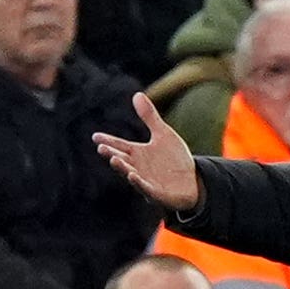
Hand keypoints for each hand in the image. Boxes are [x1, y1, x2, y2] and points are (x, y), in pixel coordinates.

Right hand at [93, 93, 200, 212]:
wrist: (193, 181)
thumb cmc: (175, 159)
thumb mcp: (163, 134)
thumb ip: (150, 117)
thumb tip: (137, 94)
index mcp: (138, 153)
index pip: (120, 145)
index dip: (108, 141)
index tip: (96, 136)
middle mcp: (138, 167)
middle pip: (122, 160)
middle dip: (111, 154)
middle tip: (101, 148)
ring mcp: (146, 181)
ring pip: (131, 174)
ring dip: (122, 168)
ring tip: (114, 159)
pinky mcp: (158, 194)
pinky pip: (146, 189)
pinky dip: (139, 183)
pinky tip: (133, 176)